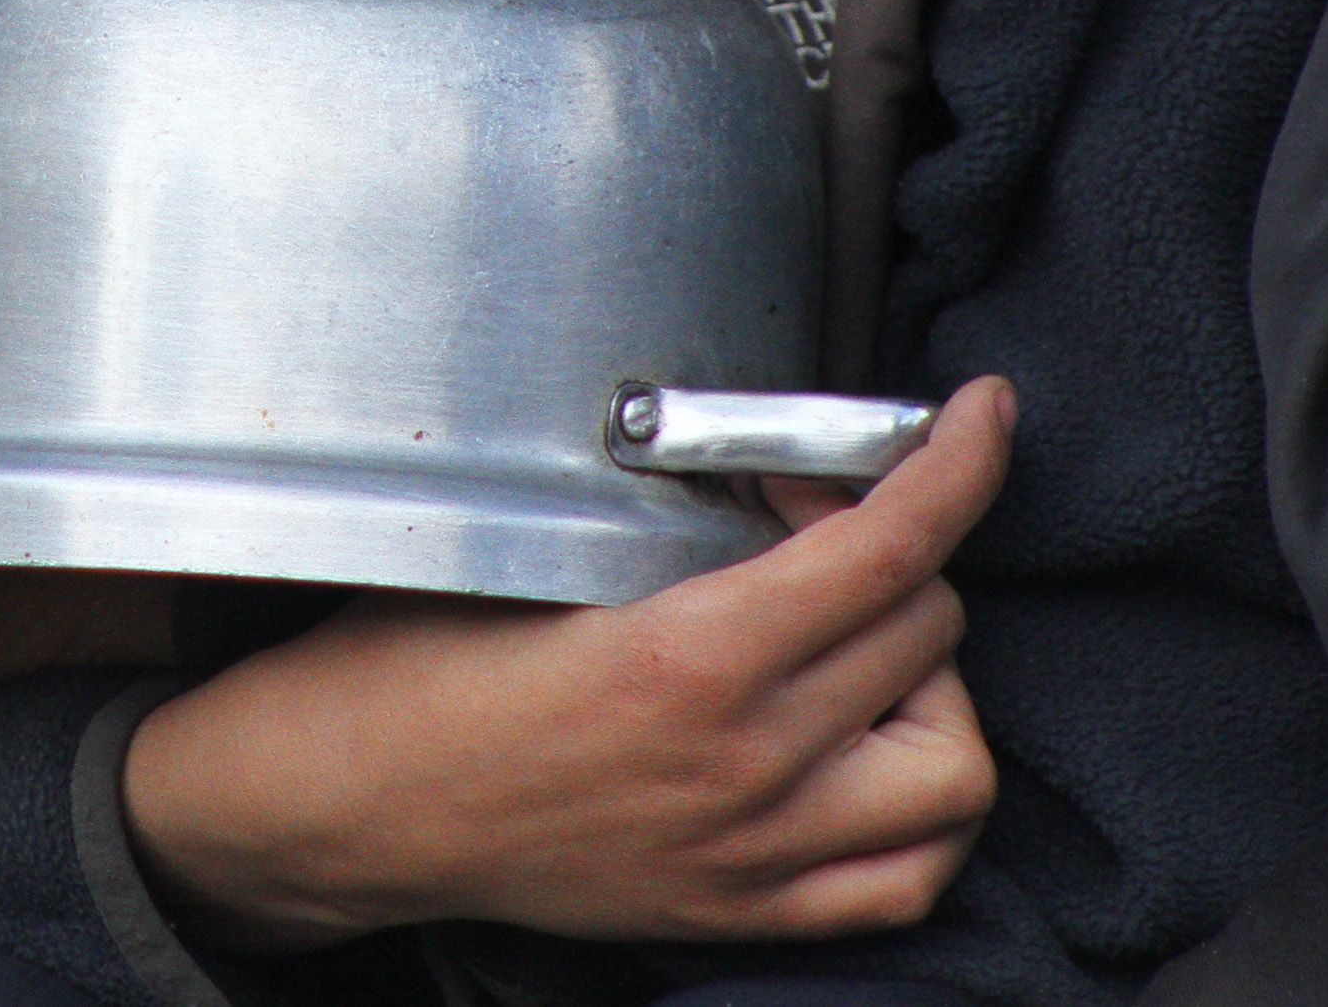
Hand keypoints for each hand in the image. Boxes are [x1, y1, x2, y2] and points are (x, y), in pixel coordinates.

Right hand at [119, 376, 1014, 951]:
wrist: (343, 805)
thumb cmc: (409, 667)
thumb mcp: (539, 556)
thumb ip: (678, 528)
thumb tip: (784, 478)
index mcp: (691, 657)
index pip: (891, 546)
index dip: (960, 466)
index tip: (984, 416)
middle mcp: (745, 765)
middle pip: (927, 632)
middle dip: (901, 546)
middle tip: (821, 517)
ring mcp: (753, 852)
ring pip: (954, 766)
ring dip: (936, 686)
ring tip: (865, 644)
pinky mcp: (739, 911)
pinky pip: (906, 881)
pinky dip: (921, 810)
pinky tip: (873, 753)